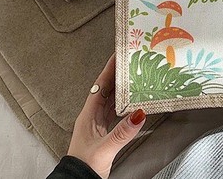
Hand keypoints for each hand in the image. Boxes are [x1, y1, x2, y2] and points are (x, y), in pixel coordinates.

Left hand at [67, 54, 145, 178]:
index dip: (108, 70)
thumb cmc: (84, 167)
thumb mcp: (105, 148)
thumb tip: (138, 114)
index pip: (99, 85)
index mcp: (88, 115)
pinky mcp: (104, 133)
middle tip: (130, 63)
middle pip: (106, 89)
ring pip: (111, 100)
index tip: (117, 56)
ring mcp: (97, 124)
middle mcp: (92, 117)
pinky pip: (115, 111)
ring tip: (134, 78)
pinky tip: (132, 103)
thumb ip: (122, 132)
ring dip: (122, 88)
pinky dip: (124, 104)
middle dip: (118, 75)